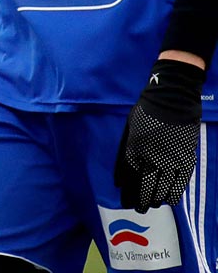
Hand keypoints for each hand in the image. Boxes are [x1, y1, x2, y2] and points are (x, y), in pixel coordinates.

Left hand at [114, 57, 205, 209]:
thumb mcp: (129, 128)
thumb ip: (126, 150)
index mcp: (135, 148)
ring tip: (152, 206)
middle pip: (145, 185)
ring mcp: (170, 158)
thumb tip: (122, 171)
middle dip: (141, 199)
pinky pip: (180, 180)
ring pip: (163, 185)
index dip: (128, 190)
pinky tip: (170, 199)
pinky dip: (174, 191)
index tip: (125, 199)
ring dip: (157, 198)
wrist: (172, 100)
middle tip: (139, 209)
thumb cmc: (146, 111)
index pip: (130, 176)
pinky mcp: (185, 158)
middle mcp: (151, 156)